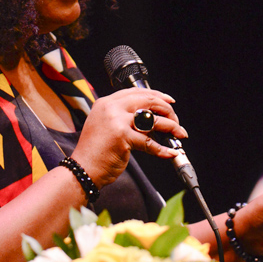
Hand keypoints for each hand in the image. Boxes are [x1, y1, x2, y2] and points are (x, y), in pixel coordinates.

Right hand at [72, 87, 187, 187]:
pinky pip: (150, 142)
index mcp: (106, 103)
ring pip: (153, 119)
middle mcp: (111, 108)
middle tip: (175, 121)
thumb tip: (150, 117)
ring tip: (179, 134)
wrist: (83, 169)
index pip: (136, 92)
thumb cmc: (94, 152)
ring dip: (171, 127)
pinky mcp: (122, 136)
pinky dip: (163, 149)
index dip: (156, 95)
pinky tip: (170, 153)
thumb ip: (122, 117)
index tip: (169, 101)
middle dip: (167, 110)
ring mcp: (116, 121)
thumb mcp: (105, 125)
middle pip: (148, 101)